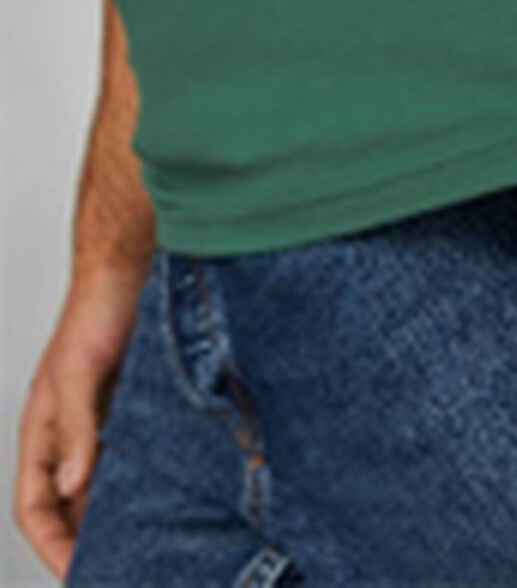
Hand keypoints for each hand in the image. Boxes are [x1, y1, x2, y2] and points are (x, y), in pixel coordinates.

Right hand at [12, 267, 144, 580]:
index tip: (80, 575)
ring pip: (104, 480)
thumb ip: (77, 429)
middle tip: (123, 567)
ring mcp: (103, 417)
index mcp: (42, 429)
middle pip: (71, 501)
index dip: (52, 545)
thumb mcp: (81, 374)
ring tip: (153, 539)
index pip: (34, 506)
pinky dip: (148, 474)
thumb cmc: (98, 312)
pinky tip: (175, 489)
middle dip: (88, 537)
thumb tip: (71, 485)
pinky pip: (136, 452)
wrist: (134, 266)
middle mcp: (70, 430)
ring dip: (120, 509)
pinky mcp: (135, 402)